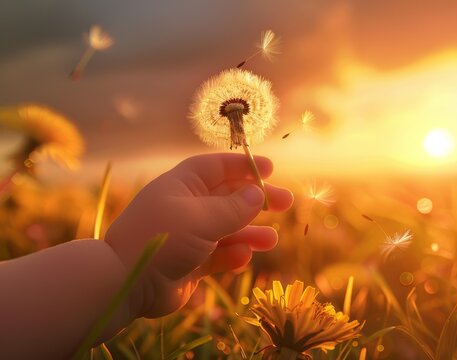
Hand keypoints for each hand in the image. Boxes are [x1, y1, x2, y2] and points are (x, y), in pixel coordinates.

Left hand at [105, 153, 292, 318]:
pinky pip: (219, 256)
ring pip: (227, 229)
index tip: (270, 169)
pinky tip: (243, 258)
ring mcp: (189, 237)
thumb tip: (258, 195)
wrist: (126, 284)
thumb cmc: (163, 239)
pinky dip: (232, 256)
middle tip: (285, 203)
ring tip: (271, 241)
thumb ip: (234, 207)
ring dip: (250, 233)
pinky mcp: (191, 263)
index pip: (217, 168)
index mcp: (183, 186)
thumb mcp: (202, 218)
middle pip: (229, 198)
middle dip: (257, 200)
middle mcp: (187, 208)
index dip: (243, 166)